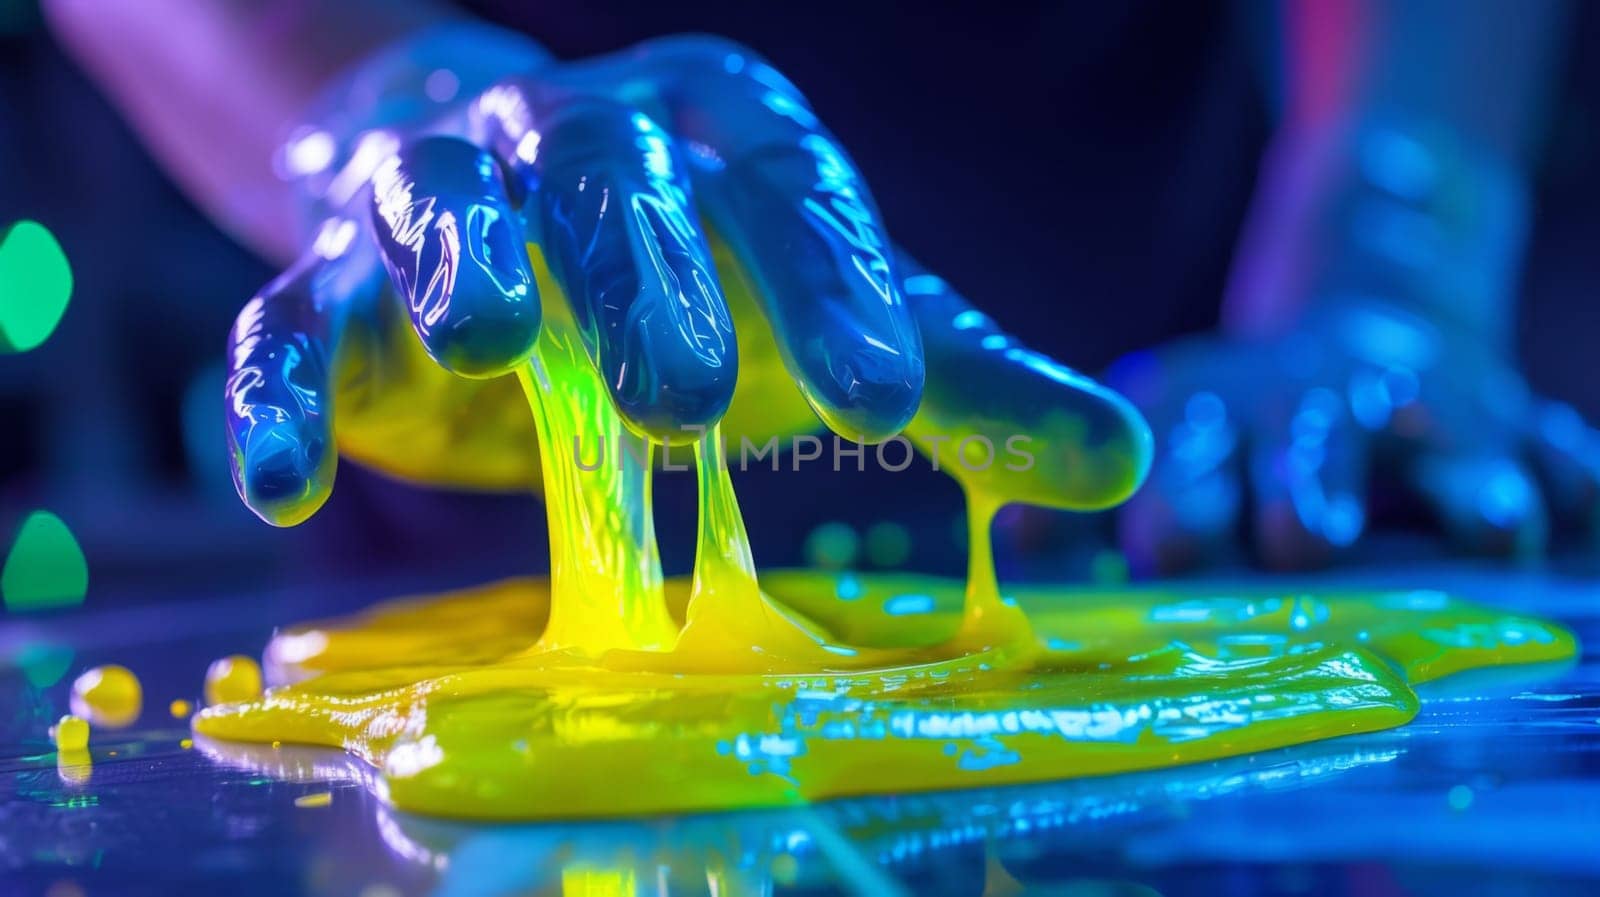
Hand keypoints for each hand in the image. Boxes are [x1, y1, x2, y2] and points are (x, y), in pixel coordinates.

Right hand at [225, 26, 1149, 526]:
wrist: (517, 218)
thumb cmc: (715, 277)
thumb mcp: (839, 316)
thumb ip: (965, 380)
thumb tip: (1125, 459)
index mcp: (724, 138)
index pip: (786, 197)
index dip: (833, 289)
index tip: (889, 395)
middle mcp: (581, 145)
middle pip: (609, 184)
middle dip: (646, 279)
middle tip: (690, 396)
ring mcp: (448, 205)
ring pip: (442, 210)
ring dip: (461, 269)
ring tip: (490, 346)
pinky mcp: (336, 287)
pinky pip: (290, 321)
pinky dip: (281, 389)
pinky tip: (287, 482)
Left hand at [1109, 301, 1599, 572]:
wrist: (1358, 336)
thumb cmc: (1232, 433)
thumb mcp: (1151, 443)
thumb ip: (1076, 503)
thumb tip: (1006, 543)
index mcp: (1206, 413)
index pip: (1184, 455)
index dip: (1176, 499)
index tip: (1165, 550)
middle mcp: (1312, 406)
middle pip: (1310, 444)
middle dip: (1307, 486)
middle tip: (1304, 537)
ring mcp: (1423, 412)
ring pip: (1448, 442)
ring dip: (1463, 482)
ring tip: (1489, 526)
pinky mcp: (1515, 425)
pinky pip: (1554, 450)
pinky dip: (1566, 475)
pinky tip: (1573, 506)